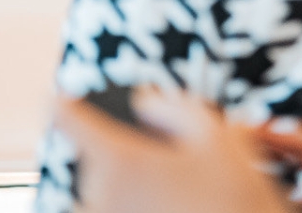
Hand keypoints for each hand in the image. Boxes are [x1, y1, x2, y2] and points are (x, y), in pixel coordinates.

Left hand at [53, 88, 287, 212]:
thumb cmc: (239, 206)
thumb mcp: (222, 142)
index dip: (64, 103)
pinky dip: (133, 210)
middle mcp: (98, 197)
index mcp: (119, 160)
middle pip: (93, 165)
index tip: (63, 99)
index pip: (63, 115)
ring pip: (101, 201)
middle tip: (176, 180)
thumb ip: (176, 110)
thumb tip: (145, 103)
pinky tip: (172, 208)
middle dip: (124, 165)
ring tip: (180, 202)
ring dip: (127, 199)